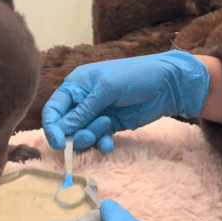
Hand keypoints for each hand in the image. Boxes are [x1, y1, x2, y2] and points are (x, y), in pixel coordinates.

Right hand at [42, 50, 209, 151]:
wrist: (169, 84)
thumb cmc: (137, 75)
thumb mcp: (108, 89)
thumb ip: (84, 110)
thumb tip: (62, 130)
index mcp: (77, 84)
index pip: (54, 108)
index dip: (52, 127)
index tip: (59, 143)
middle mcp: (83, 99)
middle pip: (66, 125)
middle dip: (74, 134)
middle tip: (88, 136)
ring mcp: (97, 113)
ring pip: (81, 134)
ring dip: (89, 138)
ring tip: (106, 131)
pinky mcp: (111, 125)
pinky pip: (98, 139)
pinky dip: (101, 143)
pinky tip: (110, 144)